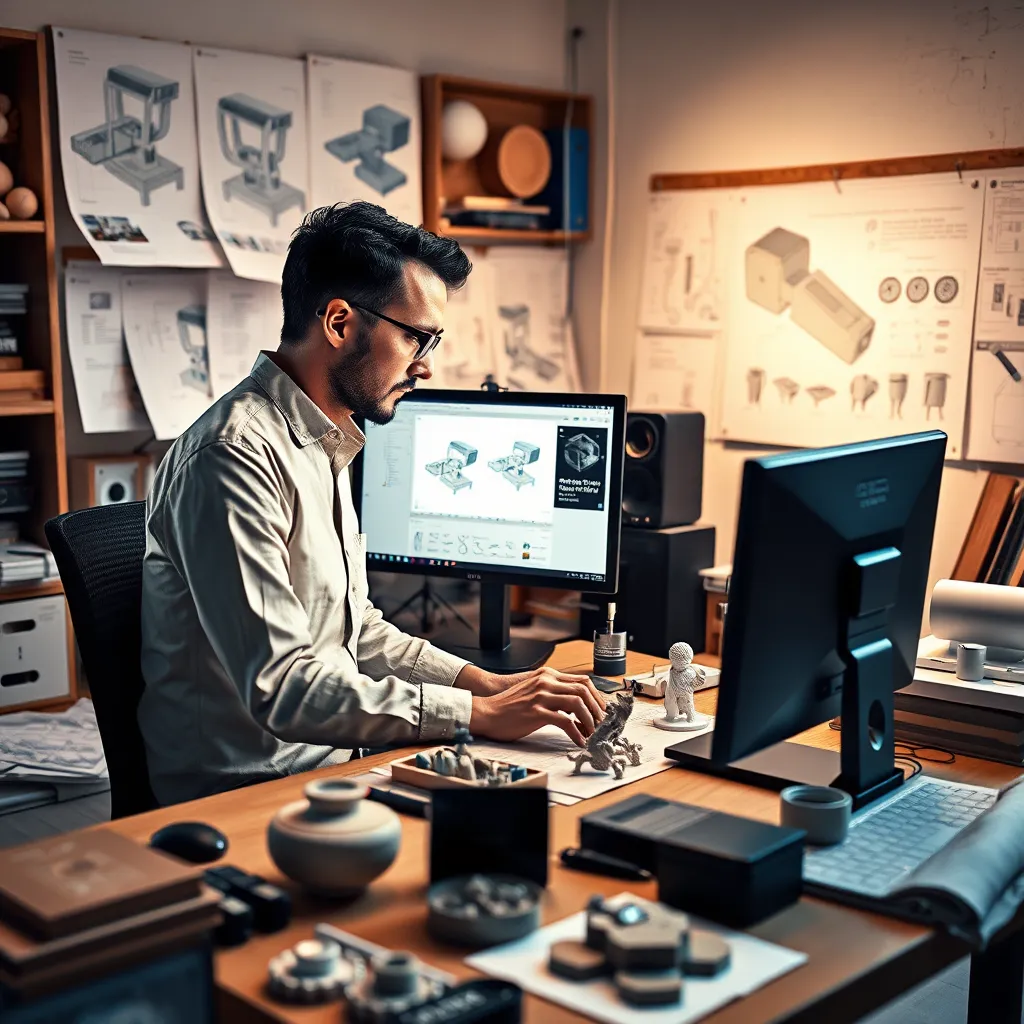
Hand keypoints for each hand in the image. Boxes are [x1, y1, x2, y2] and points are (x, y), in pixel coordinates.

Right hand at [469, 667, 605, 746]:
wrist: (487, 712)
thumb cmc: (509, 706)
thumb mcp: (534, 691)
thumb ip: (554, 694)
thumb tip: (576, 709)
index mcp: (548, 675)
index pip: (582, 680)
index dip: (596, 696)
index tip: (602, 710)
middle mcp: (546, 682)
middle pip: (584, 690)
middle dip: (597, 709)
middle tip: (602, 724)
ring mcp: (541, 696)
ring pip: (578, 704)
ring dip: (590, 720)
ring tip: (593, 733)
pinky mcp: (536, 712)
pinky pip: (565, 722)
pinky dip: (576, 733)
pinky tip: (578, 741)